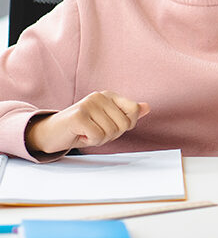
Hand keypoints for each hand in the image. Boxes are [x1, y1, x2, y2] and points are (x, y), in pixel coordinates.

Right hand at [25, 91, 149, 154]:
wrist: (50, 134)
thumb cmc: (81, 129)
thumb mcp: (107, 121)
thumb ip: (126, 114)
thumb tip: (147, 107)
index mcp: (109, 95)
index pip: (134, 110)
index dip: (126, 125)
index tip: (109, 125)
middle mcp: (99, 96)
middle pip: (124, 124)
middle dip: (111, 135)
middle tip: (94, 131)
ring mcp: (88, 104)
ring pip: (111, 132)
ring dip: (99, 139)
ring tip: (86, 132)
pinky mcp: (79, 116)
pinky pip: (98, 136)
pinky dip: (90, 141)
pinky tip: (79, 135)